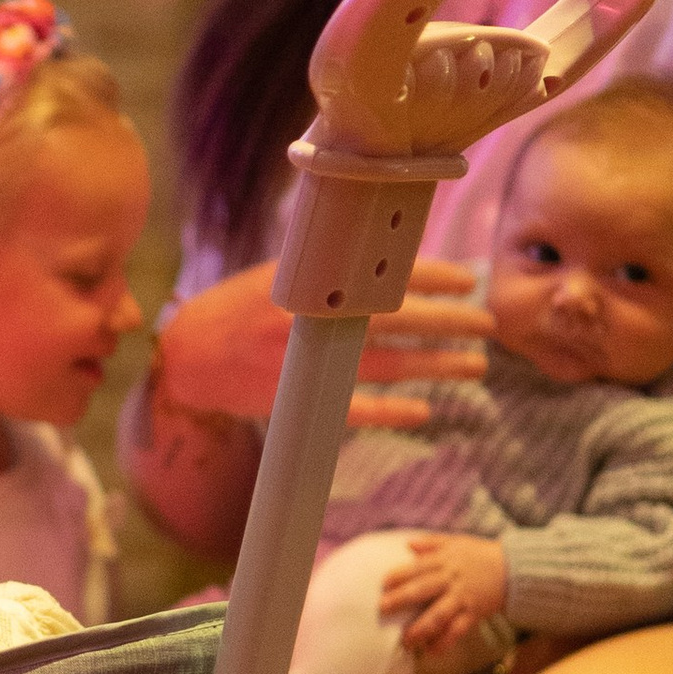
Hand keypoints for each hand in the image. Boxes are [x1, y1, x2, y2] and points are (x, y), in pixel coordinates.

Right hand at [148, 255, 488, 435]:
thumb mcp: (281, 274)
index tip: (468, 281)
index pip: (382, 274)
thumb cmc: (238, 309)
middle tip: (487, 325)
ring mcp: (306, 363)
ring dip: (436, 367)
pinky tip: (424, 411)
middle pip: (397, 320)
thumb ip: (330, 269)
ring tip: (474, 366)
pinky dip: (394, 412)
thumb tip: (395, 261)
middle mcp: (310, 320)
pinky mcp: (298, 401)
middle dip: (449, 322)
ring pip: (388, 365)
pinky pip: (357, 409)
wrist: (186, 358)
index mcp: (308, 282)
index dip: (432, 277)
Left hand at [378, 530, 509, 658]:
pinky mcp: (474, 614)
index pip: (418, 567)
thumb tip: (408, 544)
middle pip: (423, 589)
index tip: (382, 583)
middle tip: (382, 609)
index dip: (399, 575)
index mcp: (445, 560)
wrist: (515, 569)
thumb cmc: (481, 555)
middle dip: (401, 599)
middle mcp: (452, 579)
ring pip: (439, 615)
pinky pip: (457, 631)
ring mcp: (463, 598)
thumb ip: (432, 543)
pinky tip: (431, 651)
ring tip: (405, 640)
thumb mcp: (457, 542)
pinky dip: (444, 642)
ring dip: (421, 628)